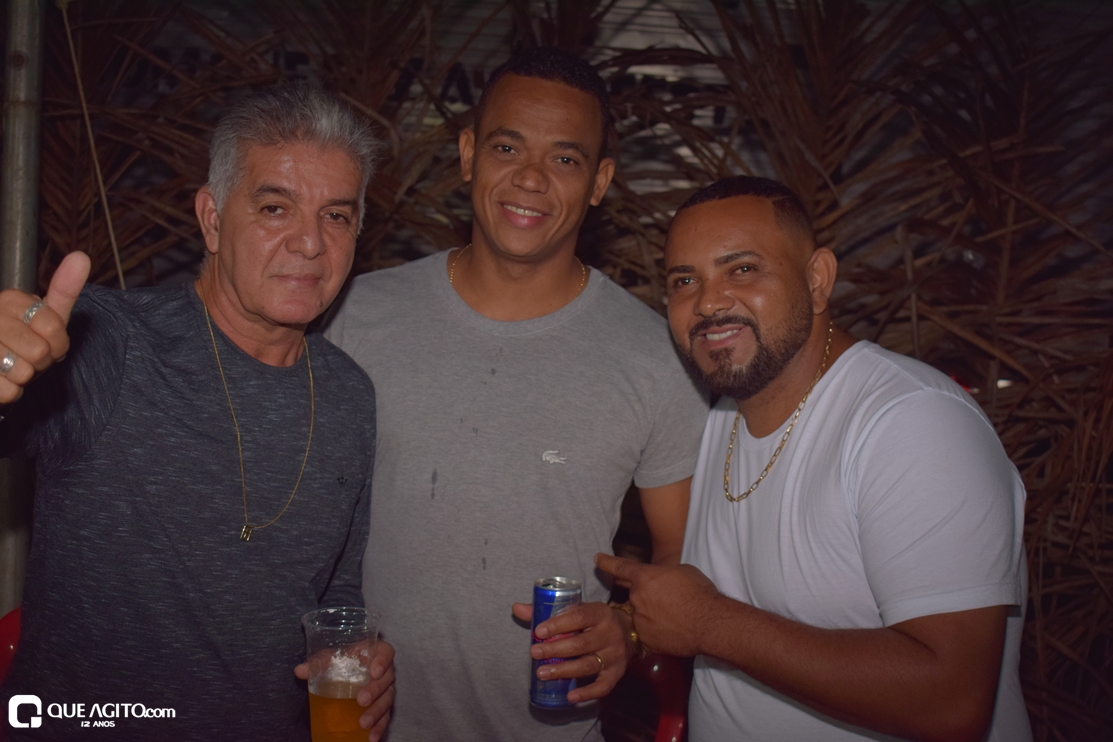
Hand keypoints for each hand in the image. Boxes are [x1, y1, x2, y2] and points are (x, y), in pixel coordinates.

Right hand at [0, 251, 89, 403]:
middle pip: (40, 351)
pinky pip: (9, 391)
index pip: (54, 327)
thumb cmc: (21, 341)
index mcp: (9, 299)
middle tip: (29, 357)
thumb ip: (63, 290)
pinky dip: (11, 392)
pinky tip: (2, 380)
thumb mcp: (46, 315)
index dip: (58, 344)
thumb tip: (81, 256)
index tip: (46, 341)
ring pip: (23, 372)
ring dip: (25, 377)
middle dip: (42, 362)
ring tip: (14, 367)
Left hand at [295, 639, 395, 741]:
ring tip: (364, 723)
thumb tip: (300, 671)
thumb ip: (320, 662)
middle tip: (361, 700)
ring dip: (377, 712)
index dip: (383, 660)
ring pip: (387, 700)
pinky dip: (379, 728)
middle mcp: (385, 672)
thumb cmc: (346, 660)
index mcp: (375, 654)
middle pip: (386, 679)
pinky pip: (385, 717)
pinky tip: (371, 738)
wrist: (353, 670)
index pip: (386, 652)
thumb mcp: (334, 657)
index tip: (374, 671)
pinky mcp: (384, 707)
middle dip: (375, 691)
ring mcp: (386, 690)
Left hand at [511, 600, 631, 702]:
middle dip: (555, 649)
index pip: (579, 617)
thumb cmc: (594, 620)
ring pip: (588, 665)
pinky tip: (570, 697)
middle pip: (581, 644)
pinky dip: (587, 693)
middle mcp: (610, 633)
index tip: (538, 631)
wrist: (630, 630)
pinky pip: (603, 686)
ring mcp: (615, 655)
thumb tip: (517, 608)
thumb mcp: (578, 609)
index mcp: (600, 613)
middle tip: (534, 653)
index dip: (558, 625)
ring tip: (542, 673)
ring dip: (564, 671)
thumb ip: (549, 610)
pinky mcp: (617, 673)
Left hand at [595, 553, 720, 656]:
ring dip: (650, 615)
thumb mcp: (682, 571)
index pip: (620, 567)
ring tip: (671, 617)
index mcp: (644, 577)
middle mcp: (636, 598)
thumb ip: (665, 574)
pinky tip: (672, 630)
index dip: (607, 562)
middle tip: (664, 600)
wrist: (709, 623)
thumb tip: (662, 578)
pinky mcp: (646, 640)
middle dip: (645, 597)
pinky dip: (656, 631)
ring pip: (639, 615)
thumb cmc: (699, 593)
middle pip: (633, 595)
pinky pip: (646, 632)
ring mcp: (639, 620)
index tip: (596, 559)